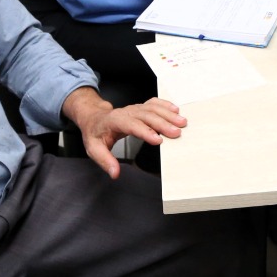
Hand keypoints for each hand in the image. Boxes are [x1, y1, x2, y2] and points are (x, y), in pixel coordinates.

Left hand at [63, 88, 185, 177]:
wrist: (95, 118)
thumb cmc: (95, 134)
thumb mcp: (94, 149)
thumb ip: (105, 161)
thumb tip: (115, 173)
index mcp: (114, 121)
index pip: (131, 125)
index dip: (145, 132)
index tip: (158, 140)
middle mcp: (126, 112)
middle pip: (146, 115)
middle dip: (163, 123)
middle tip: (177, 132)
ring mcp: (134, 108)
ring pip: (152, 108)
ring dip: (168, 114)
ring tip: (182, 122)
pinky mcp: (140, 107)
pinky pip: (154, 103)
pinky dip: (166, 105)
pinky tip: (175, 110)